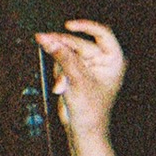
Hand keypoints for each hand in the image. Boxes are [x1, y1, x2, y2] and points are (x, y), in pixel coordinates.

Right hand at [34, 19, 124, 135]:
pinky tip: (60, 88)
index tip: (67, 26)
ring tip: (61, 87)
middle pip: (78, 43)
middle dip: (62, 50)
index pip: (102, 34)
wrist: (84, 130)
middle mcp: (102, 60)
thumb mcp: (77, 81)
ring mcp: (89, 66)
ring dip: (59, 67)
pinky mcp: (76, 72)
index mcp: (113, 60)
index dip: (85, 26)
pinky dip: (58, 74)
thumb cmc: (90, 110)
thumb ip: (63, 58)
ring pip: (67, 53)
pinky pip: (62, 63)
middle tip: (42, 41)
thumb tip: (48, 39)